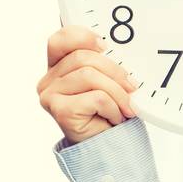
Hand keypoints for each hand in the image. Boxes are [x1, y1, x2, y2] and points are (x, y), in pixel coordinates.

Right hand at [39, 24, 139, 144]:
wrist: (107, 144)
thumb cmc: (109, 111)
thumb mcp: (109, 82)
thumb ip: (106, 65)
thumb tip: (125, 52)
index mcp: (60, 67)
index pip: (61, 39)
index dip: (83, 37)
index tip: (106, 46)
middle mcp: (49, 79)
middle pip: (83, 57)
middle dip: (115, 72)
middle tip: (133, 88)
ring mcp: (50, 95)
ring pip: (89, 76)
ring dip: (118, 93)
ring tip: (126, 107)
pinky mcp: (59, 110)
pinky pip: (95, 97)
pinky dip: (113, 107)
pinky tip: (115, 117)